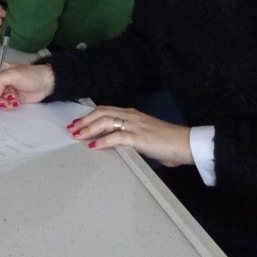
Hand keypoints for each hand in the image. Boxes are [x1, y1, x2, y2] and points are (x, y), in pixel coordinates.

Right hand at [0, 62, 54, 107]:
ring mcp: (1, 90)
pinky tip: (15, 102)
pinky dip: (7, 106)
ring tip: (12, 101)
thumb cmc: (31, 75)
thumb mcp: (14, 75)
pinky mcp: (8, 98)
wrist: (46, 84)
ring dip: (1, 103)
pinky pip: (1, 105)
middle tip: (2, 100)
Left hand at [68, 106, 192, 166]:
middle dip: (84, 121)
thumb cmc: (167, 141)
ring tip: (78, 136)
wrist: (185, 143)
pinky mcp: (139, 138)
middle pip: (101, 113)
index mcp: (132, 114)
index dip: (89, 115)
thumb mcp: (144, 135)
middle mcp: (131, 116)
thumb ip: (129, 136)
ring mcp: (135, 126)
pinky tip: (94, 146)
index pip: (106, 110)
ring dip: (89, 129)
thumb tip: (113, 143)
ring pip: (105, 122)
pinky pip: (116, 137)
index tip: (78, 122)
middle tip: (72, 128)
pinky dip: (103, 141)